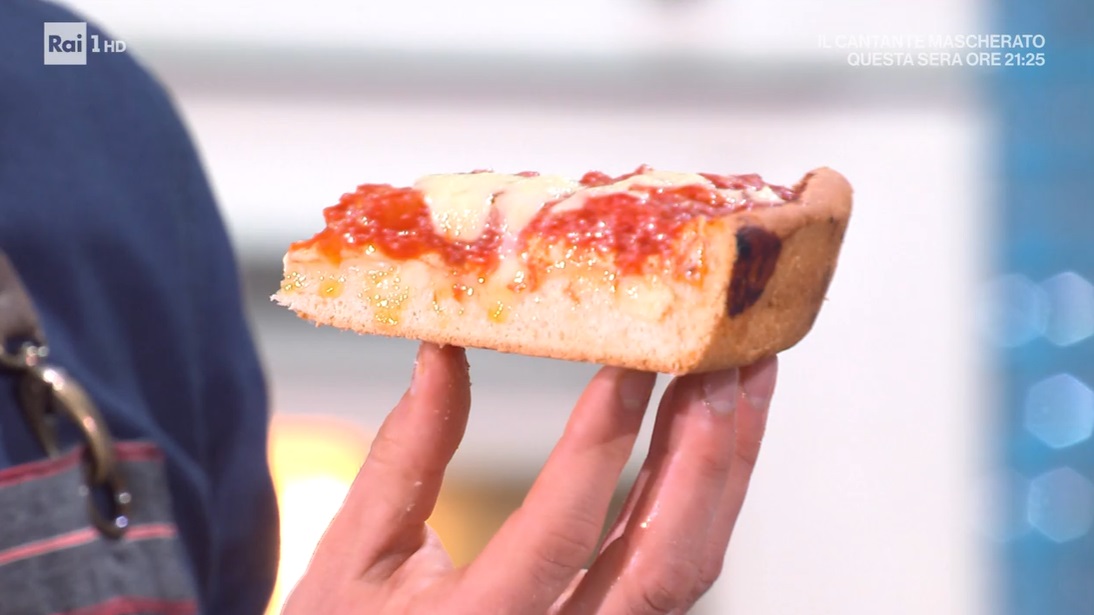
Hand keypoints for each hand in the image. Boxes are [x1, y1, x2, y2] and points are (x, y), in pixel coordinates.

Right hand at [283, 343, 777, 614]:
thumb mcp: (353, 557)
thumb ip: (405, 455)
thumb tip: (442, 353)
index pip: (556, 533)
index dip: (599, 444)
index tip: (630, 363)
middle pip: (659, 563)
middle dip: (703, 453)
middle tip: (725, 360)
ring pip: (686, 569)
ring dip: (723, 469)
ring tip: (743, 381)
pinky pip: (677, 573)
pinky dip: (704, 499)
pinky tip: (710, 439)